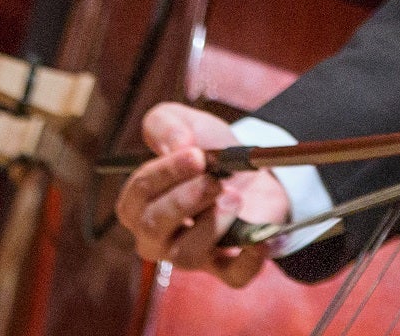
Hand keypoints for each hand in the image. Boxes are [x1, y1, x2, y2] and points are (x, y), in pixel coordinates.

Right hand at [115, 102, 288, 281]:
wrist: (250, 168)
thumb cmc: (207, 150)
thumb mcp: (186, 124)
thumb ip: (166, 124)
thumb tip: (178, 144)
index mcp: (139, 203)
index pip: (139, 193)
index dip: (166, 172)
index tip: (195, 155)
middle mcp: (156, 236)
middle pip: (154, 227)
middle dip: (186, 199)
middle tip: (214, 180)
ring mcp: (189, 255)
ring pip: (187, 255)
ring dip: (213, 224)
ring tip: (235, 197)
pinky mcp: (225, 267)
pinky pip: (232, 276)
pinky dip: (248, 261)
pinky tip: (260, 239)